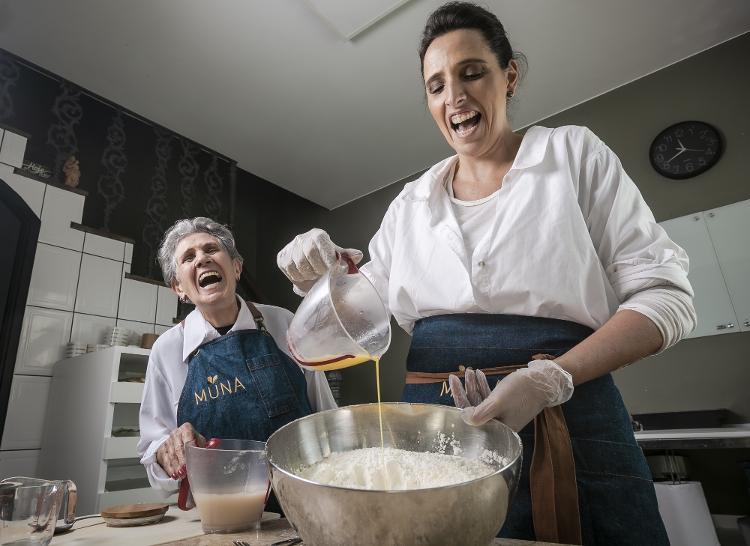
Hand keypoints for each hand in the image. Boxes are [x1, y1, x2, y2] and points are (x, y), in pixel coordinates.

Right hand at [156, 423, 205, 479]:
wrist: (178, 441)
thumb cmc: (193, 442)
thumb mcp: (200, 441)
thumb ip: (206, 445)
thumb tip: (214, 444)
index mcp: (186, 429)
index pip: (188, 439)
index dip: (190, 449)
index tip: (192, 458)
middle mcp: (175, 434)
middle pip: (178, 449)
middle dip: (182, 461)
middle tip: (185, 471)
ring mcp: (167, 442)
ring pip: (171, 456)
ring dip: (176, 467)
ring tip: (181, 476)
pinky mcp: (161, 451)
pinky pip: (165, 461)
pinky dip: (170, 469)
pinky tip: (174, 475)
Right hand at [276, 228, 362, 294]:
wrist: (309, 261)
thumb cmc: (325, 258)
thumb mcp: (337, 256)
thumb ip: (347, 256)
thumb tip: (357, 255)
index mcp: (318, 236)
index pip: (321, 244)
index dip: (328, 259)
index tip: (334, 270)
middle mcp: (302, 238)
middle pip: (309, 254)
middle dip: (318, 269)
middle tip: (323, 275)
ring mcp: (290, 247)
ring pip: (298, 264)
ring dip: (309, 274)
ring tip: (315, 275)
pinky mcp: (282, 257)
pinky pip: (290, 270)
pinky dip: (299, 277)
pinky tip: (305, 276)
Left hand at [449, 360, 573, 431]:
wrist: (546, 382)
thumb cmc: (522, 391)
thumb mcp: (499, 402)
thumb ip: (481, 413)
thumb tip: (463, 419)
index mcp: (497, 430)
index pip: (471, 418)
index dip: (459, 399)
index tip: (452, 382)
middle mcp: (499, 426)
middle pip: (475, 409)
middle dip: (465, 391)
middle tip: (455, 375)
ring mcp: (503, 416)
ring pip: (482, 401)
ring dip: (474, 386)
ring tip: (469, 371)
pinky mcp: (506, 407)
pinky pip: (491, 398)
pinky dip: (484, 387)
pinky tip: (479, 374)